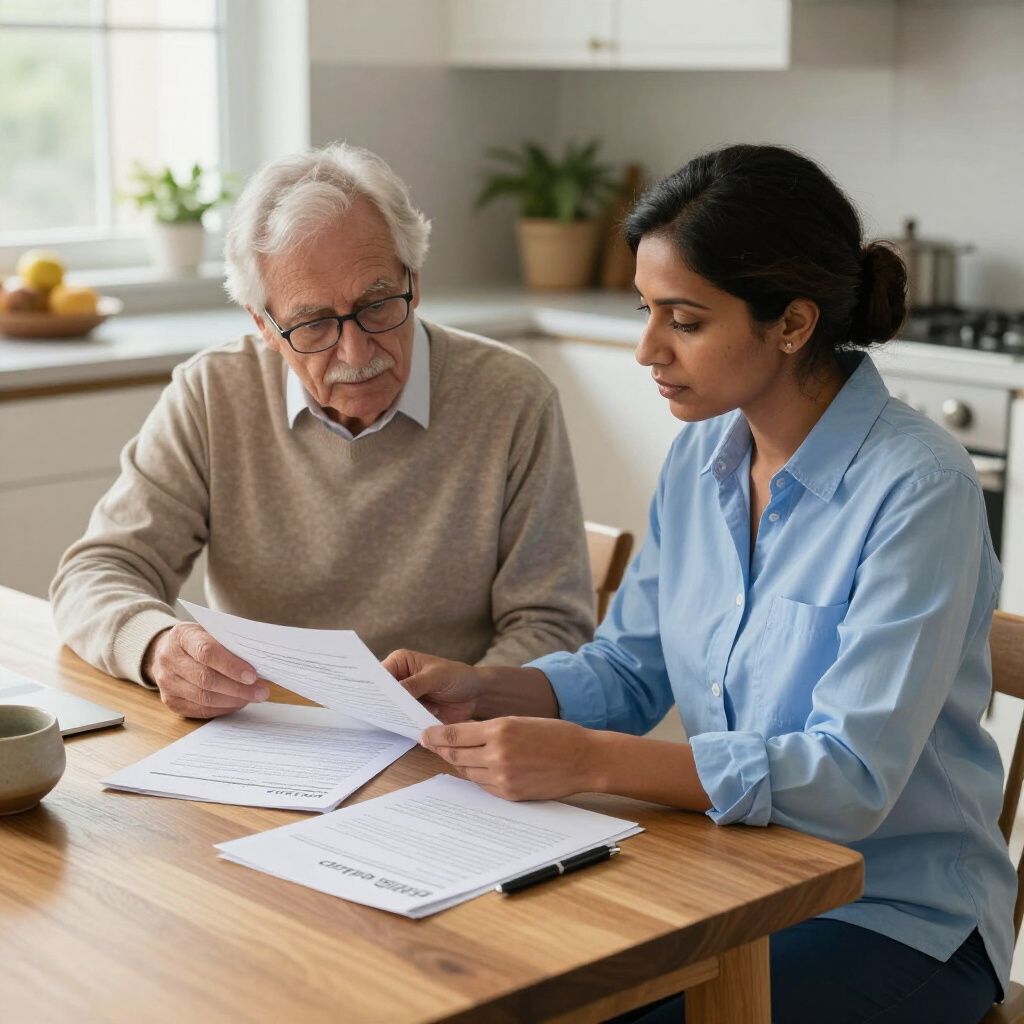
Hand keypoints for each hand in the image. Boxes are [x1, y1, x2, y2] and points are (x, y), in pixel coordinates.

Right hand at [142, 623, 267, 718]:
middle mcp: (169, 659)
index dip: (231, 666)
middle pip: (206, 679)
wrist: (170, 650)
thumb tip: (259, 662)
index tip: (253, 675)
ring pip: (203, 698)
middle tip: (261, 691)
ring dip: (233, 700)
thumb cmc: (200, 639)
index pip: (207, 652)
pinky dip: (223, 709)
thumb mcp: (212, 631)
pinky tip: (238, 703)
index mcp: (181, 636)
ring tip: (253, 697)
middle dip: (238, 688)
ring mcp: (166, 682)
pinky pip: (200, 710)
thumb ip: (230, 642)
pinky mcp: (170, 700)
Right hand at [382, 649, 483, 722]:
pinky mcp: (412, 712)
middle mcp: (399, 678)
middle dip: (383, 702)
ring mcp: (405, 697)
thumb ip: (415, 684)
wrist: (476, 695)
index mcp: (401, 662)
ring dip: (395, 715)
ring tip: (396, 720)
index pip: (381, 674)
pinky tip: (408, 726)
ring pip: (391, 708)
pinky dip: (405, 724)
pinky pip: (402, 720)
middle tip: (381, 712)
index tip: (371, 697)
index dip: (375, 686)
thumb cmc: (457, 677)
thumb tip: (393, 693)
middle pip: (383, 692)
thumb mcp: (436, 678)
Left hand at [419, 717, 599, 800]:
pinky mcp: (510, 794)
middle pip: (456, 754)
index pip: (455, 734)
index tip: (424, 734)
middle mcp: (498, 754)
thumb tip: (465, 736)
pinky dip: (477, 777)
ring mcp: (503, 777)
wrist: (583, 759)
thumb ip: (492, 729)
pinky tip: (478, 769)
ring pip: (467, 771)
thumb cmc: (555, 735)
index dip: (435, 735)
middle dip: (441, 749)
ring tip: (455, 755)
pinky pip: (483, 786)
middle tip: (430, 744)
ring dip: (459, 763)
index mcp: (500, 730)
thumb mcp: (520, 721)